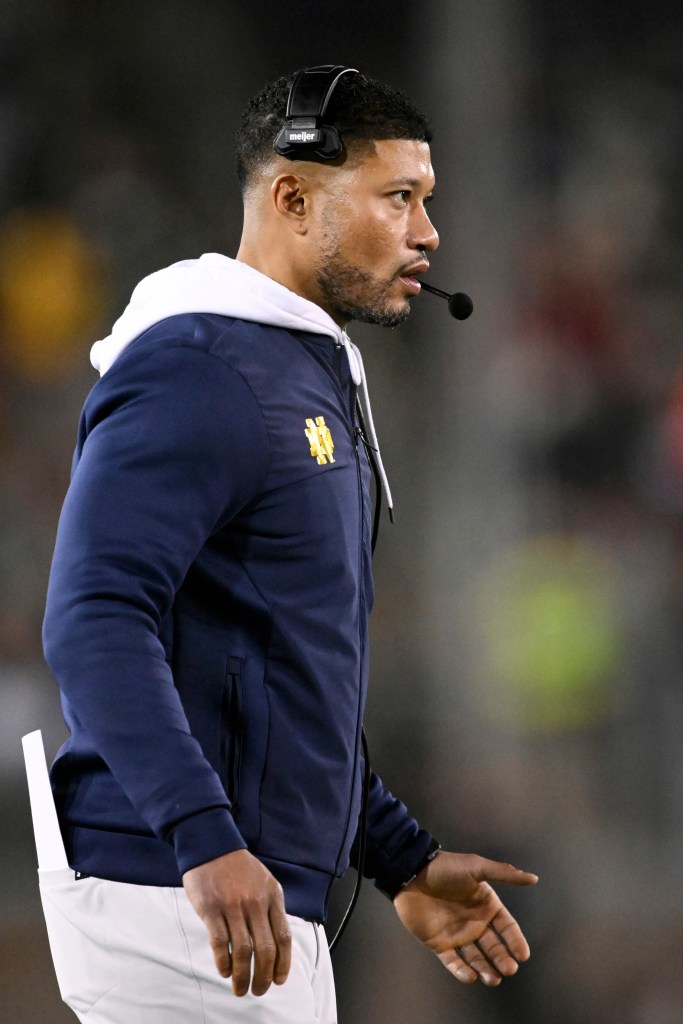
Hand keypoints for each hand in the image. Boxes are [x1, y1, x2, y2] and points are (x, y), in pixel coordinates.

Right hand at [182, 849, 291, 996]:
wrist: (212, 845)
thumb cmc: (238, 867)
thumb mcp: (264, 882)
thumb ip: (271, 909)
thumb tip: (277, 943)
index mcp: (272, 895)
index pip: (284, 936)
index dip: (283, 963)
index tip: (279, 980)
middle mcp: (255, 902)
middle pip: (265, 949)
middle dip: (264, 976)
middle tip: (259, 991)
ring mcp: (233, 905)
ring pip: (243, 950)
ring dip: (243, 976)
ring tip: (240, 989)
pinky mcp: (211, 908)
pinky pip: (220, 942)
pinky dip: (224, 962)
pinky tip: (225, 971)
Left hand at [393, 851, 537, 986]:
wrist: (412, 873)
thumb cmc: (446, 868)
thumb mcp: (476, 867)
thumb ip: (504, 874)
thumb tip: (534, 878)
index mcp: (486, 906)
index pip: (507, 928)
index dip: (516, 941)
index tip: (523, 955)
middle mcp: (475, 923)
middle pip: (494, 947)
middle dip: (502, 959)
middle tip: (509, 969)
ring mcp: (457, 935)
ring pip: (476, 958)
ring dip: (485, 970)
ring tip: (493, 980)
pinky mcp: (439, 944)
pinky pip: (453, 962)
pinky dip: (461, 971)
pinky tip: (471, 977)